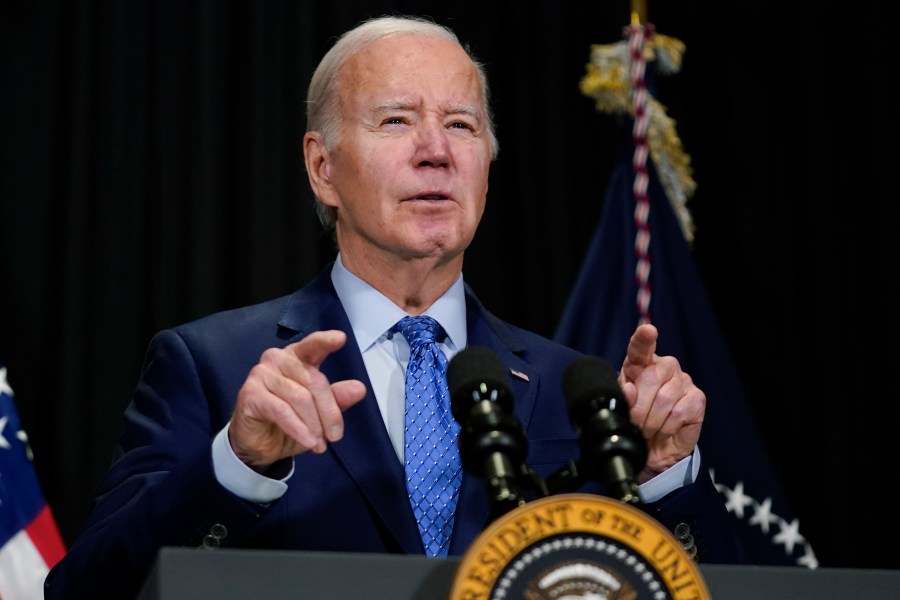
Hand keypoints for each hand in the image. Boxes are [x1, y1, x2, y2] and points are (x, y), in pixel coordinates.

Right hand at [228, 330, 366, 470]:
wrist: (260, 445)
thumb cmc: (290, 422)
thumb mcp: (319, 413)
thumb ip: (337, 399)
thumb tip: (359, 389)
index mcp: (297, 357)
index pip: (312, 345)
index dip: (326, 341)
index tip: (341, 338)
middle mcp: (277, 359)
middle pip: (314, 380)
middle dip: (329, 412)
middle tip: (335, 435)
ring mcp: (261, 374)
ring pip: (300, 398)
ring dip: (314, 425)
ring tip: (319, 443)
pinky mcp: (250, 394)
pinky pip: (281, 411)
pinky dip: (298, 429)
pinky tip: (308, 441)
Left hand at [618, 323, 704, 482]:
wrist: (655, 447)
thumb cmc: (637, 421)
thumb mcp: (623, 408)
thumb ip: (623, 397)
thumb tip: (630, 390)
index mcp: (641, 364)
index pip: (641, 347)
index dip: (644, 339)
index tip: (647, 330)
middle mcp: (665, 367)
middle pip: (651, 378)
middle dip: (639, 407)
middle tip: (636, 423)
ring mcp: (683, 381)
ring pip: (665, 398)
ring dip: (652, 421)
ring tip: (649, 429)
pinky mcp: (697, 398)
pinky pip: (679, 412)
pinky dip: (668, 426)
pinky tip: (665, 429)